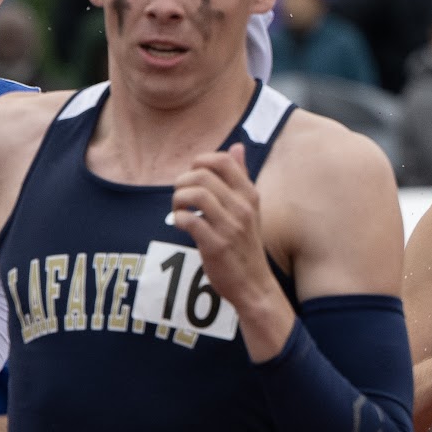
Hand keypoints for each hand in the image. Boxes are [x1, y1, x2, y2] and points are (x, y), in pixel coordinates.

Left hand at [170, 144, 276, 309]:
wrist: (254, 284)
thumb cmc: (246, 244)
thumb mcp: (250, 208)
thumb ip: (242, 176)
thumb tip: (236, 146)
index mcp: (250, 194)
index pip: (222, 160)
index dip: (200, 162)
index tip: (193, 177)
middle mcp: (243, 207)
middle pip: (202, 175)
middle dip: (182, 182)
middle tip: (180, 198)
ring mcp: (231, 227)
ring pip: (195, 194)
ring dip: (178, 199)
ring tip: (178, 210)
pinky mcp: (217, 246)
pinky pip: (190, 220)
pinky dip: (179, 219)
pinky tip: (181, 225)